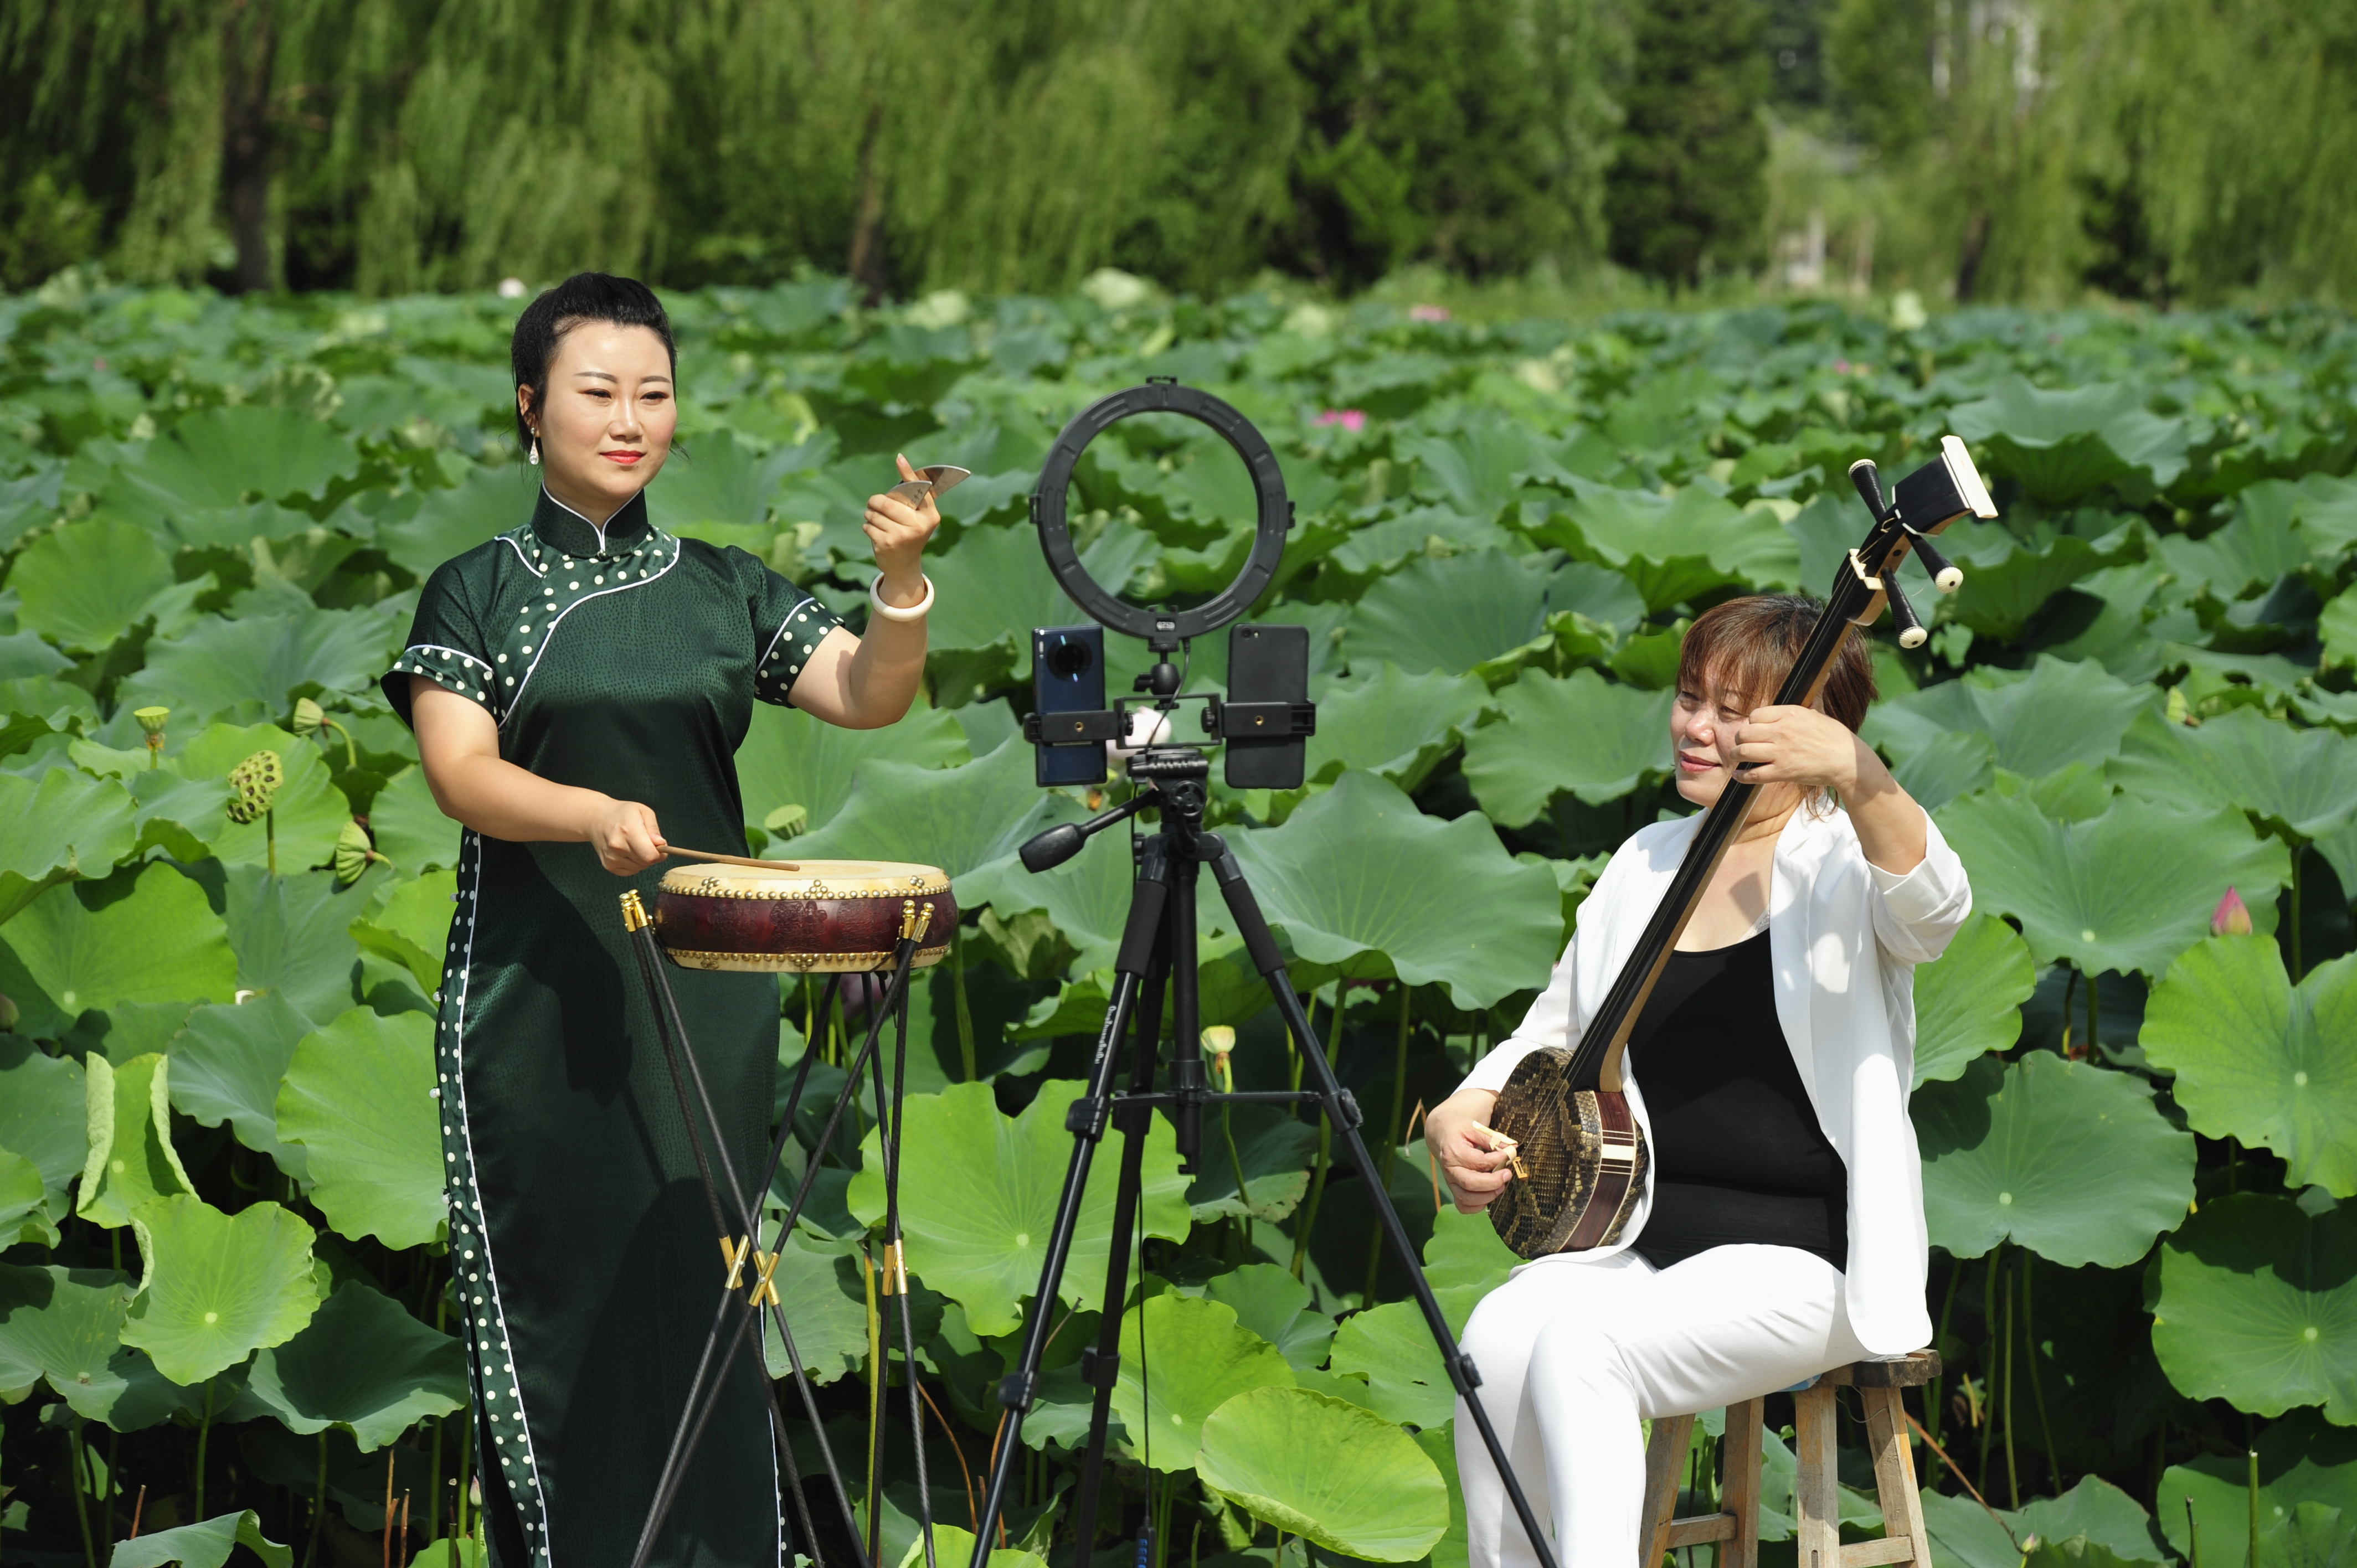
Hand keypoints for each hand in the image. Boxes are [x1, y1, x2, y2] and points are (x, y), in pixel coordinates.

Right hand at [586, 797, 666, 874]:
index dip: (660, 853)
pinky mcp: (608, 865)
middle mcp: (617, 846)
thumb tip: (662, 844)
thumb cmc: (623, 813)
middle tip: (646, 842)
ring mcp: (611, 857)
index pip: (650, 855)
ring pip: (639, 868)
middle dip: (652, 855)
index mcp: (628, 831)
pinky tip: (628, 852)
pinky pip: (630, 871)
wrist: (597, 818)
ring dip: (642, 860)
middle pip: (646, 862)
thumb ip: (654, 829)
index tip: (659, 845)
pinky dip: (634, 864)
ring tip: (635, 845)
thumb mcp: (643, 812)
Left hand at [865, 453, 941, 606]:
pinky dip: (868, 528)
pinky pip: (868, 526)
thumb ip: (912, 499)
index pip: (918, 490)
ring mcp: (903, 536)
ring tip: (876, 523)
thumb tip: (902, 463)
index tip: (899, 458)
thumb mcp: (917, 519)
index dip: (907, 473)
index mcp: (930, 516)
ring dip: (869, 516)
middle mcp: (919, 525)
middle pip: (886, 502)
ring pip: (874, 514)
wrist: (904, 567)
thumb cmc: (909, 535)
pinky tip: (876, 535)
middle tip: (873, 506)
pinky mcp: (887, 544)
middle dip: (874, 502)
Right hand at [1424, 1090, 1514, 1213]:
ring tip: (1501, 1186)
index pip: (1478, 1161)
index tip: (1509, 1154)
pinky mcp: (1453, 1189)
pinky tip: (1488, 1195)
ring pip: (1466, 1198)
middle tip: (1507, 1174)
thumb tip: (1512, 1148)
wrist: (1442, 1133)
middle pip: (1470, 1183)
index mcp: (1453, 1151)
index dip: (1497, 1160)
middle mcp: (1449, 1169)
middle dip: (1493, 1182)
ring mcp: (1450, 1181)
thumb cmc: (1459, 1129)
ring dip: (1487, 1196)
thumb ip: (1492, 1138)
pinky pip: (1463, 1206)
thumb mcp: (1474, 1127)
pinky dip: (1477, 1206)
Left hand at [1731, 704, 1886, 796]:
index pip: (1755, 715)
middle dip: (1740, 739)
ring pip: (1744, 752)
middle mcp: (1782, 731)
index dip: (1752, 723)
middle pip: (1744, 733)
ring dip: (1737, 756)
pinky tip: (1738, 774)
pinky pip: (1753, 774)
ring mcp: (1781, 752)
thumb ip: (1806, 701)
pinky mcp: (1783, 772)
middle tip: (1743, 744)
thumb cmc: (1834, 737)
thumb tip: (1824, 673)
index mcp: (1790, 714)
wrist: (1847, 761)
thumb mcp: (1818, 712)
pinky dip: (1742, 776)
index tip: (1756, 730)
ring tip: (1739, 757)